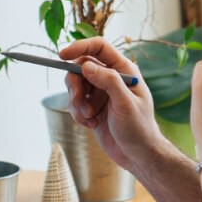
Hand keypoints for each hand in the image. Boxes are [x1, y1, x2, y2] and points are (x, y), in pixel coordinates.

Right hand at [57, 37, 163, 172]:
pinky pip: (75, 102)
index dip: (80, 47)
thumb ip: (108, 81)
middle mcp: (111, 77)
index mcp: (123, 70)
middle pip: (81, 66)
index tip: (62, 56)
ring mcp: (100, 92)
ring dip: (76, 102)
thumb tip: (87, 65)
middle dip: (75, 84)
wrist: (137, 154)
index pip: (99, 47)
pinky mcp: (92, 106)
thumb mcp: (125, 104)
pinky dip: (77, 113)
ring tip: (89, 117)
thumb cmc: (139, 128)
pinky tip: (91, 124)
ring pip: (75, 85)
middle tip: (78, 100)